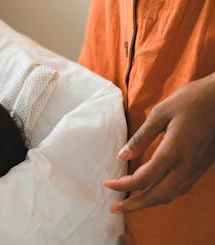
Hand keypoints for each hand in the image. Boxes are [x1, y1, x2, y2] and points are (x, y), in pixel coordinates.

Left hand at [105, 73, 214, 212]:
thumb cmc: (191, 100)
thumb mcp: (160, 112)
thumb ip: (141, 137)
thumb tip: (122, 156)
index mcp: (173, 151)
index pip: (143, 179)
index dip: (123, 185)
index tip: (107, 184)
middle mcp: (186, 165)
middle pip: (157, 195)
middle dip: (134, 205)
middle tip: (115, 208)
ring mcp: (196, 168)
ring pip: (171, 195)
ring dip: (149, 203)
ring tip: (131, 203)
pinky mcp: (202, 166)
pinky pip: (181, 188)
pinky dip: (164, 195)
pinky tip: (154, 191)